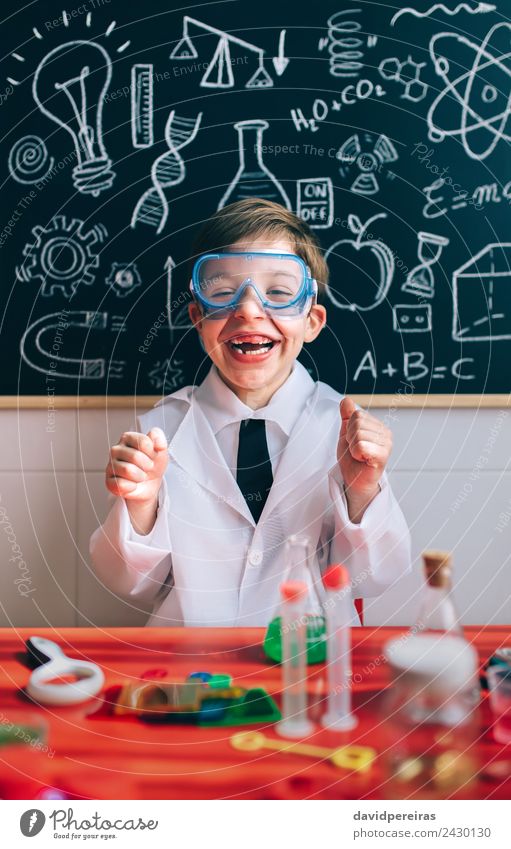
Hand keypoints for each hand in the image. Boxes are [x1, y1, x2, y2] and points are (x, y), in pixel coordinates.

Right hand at [106, 428, 168, 504]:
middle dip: (147, 466)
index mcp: (127, 438)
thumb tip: (158, 442)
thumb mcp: (160, 450)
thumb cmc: (152, 463)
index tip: (152, 456)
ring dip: (140, 476)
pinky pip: (121, 484)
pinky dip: (132, 486)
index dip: (152, 452)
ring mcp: (110, 465)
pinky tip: (133, 484)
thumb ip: (159, 439)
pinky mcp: (109, 481)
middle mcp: (116, 449)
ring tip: (140, 476)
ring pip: (128, 470)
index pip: (144, 442)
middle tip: (147, 468)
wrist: (150, 483)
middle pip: (135, 456)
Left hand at [337, 397, 391, 520]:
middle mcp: (386, 433)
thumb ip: (347, 416)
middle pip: (357, 423)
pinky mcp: (383, 456)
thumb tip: (346, 399)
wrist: (353, 480)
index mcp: (378, 426)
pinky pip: (361, 445)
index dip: (349, 429)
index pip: (357, 414)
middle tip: (355, 451)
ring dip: (352, 447)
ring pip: (358, 434)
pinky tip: (362, 460)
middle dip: (350, 438)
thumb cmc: (352, 459)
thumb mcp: (346, 433)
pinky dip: (356, 453)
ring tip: (359, 456)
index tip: (353, 442)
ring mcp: (386, 444)